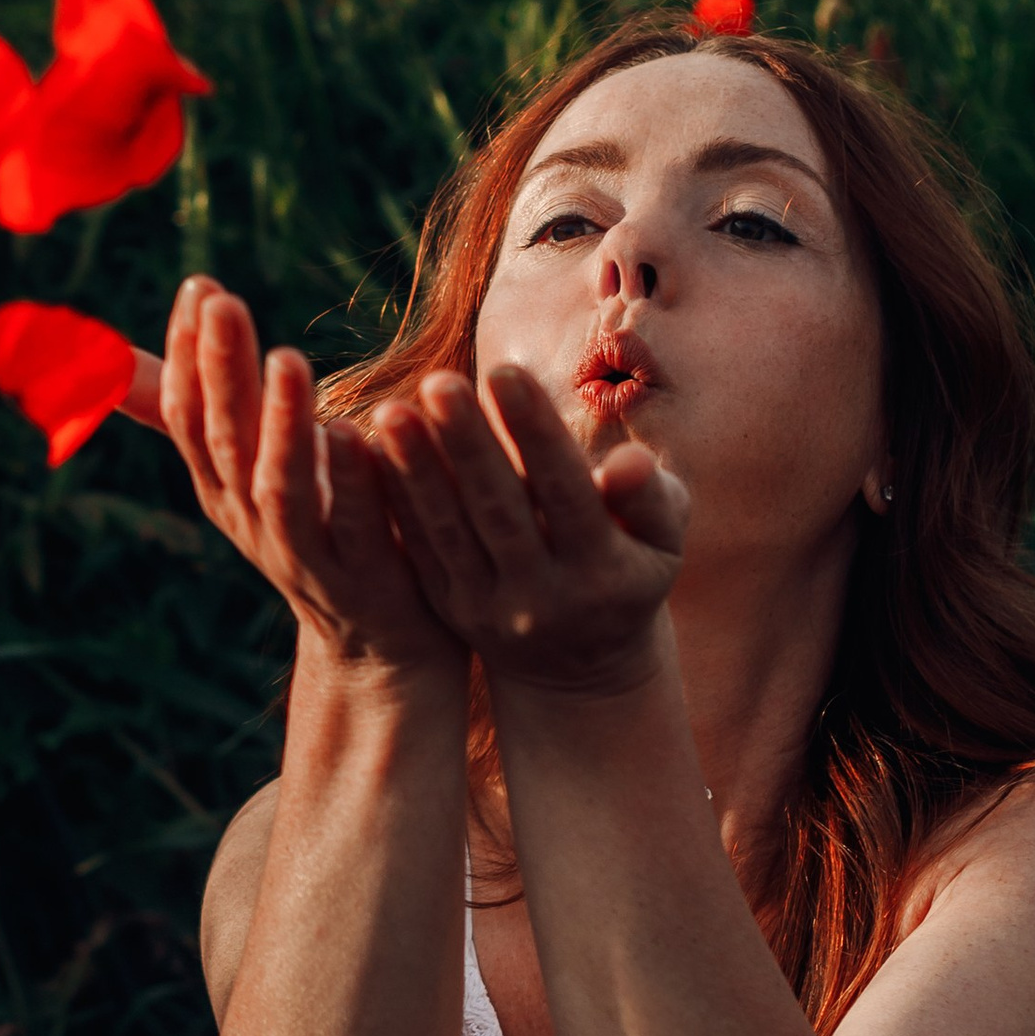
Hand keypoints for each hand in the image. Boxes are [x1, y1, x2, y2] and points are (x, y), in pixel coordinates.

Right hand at [126, 279, 463, 682]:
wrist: (380, 642)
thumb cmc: (320, 527)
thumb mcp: (249, 463)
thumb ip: (193, 405)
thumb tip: (100, 355)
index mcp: (221, 487)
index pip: (187, 415)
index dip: (187, 355)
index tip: (200, 286)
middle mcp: (251, 520)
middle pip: (224, 442)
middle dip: (221, 370)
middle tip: (224, 303)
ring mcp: (306, 554)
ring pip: (280, 487)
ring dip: (280, 423)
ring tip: (288, 359)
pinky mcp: (366, 578)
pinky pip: (357, 526)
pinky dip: (354, 481)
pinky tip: (358, 429)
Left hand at [369, 359, 686, 697]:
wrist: (582, 665)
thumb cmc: (630, 570)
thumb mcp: (662, 542)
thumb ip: (652, 499)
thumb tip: (628, 464)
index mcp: (604, 570)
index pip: (566, 491)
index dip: (534, 433)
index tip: (504, 370)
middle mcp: (544, 595)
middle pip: (499, 510)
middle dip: (468, 445)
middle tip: (438, 382)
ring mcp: (491, 607)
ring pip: (449, 533)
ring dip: (417, 472)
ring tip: (390, 413)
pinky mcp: (450, 608)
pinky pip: (420, 550)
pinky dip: (398, 503)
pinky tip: (372, 454)